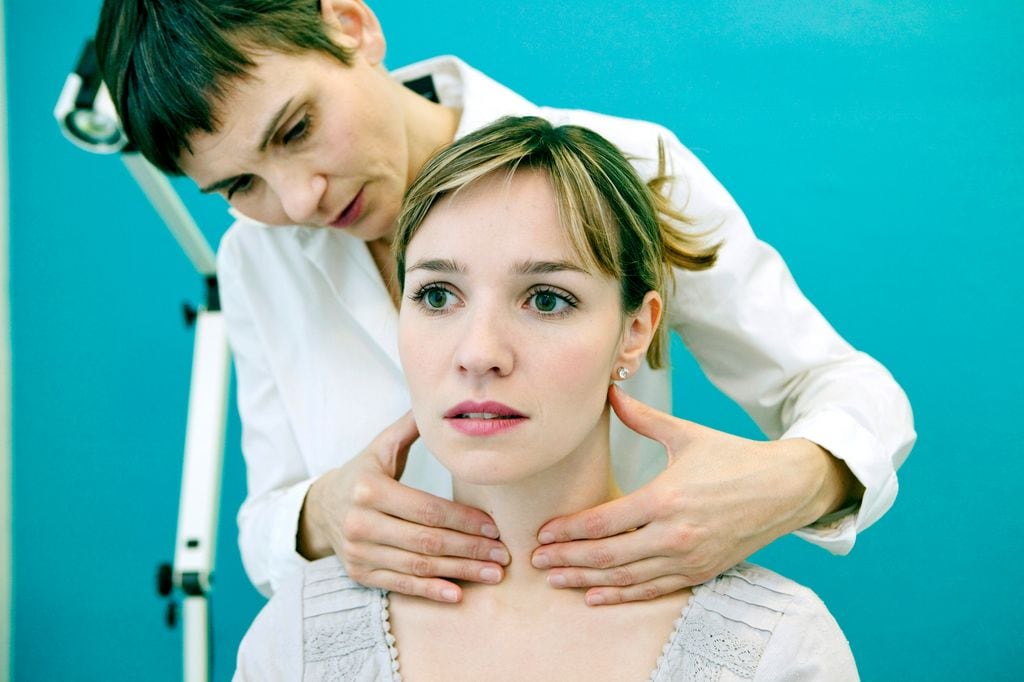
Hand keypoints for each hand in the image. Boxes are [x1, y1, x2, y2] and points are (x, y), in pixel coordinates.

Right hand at [299, 412, 509, 601]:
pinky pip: (400, 585)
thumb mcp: (380, 447)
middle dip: (470, 549)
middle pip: (426, 541)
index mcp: (369, 489)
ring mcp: (358, 552)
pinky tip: (457, 594)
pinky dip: (430, 592)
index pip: (427, 509)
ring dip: (459, 572)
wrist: (322, 506)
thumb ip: (411, 428)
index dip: (464, 520)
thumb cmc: (363, 473)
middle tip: (503, 555)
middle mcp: (361, 523)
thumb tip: (442, 403)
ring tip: (493, 574)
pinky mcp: (359, 573)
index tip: (494, 527)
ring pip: (418, 566)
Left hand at [531, 385, 857, 604]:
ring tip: (555, 579)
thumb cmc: (733, 458)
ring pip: (626, 577)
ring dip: (586, 580)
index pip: (604, 521)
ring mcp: (688, 558)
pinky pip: (653, 590)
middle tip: (536, 560)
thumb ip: (643, 418)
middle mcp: (674, 534)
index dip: (569, 530)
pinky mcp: (700, 572)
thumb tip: (610, 391)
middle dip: (567, 559)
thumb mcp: (686, 434)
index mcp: (666, 498)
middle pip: (607, 554)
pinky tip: (596, 595)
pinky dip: (621, 595)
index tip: (543, 533)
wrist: (784, 489)